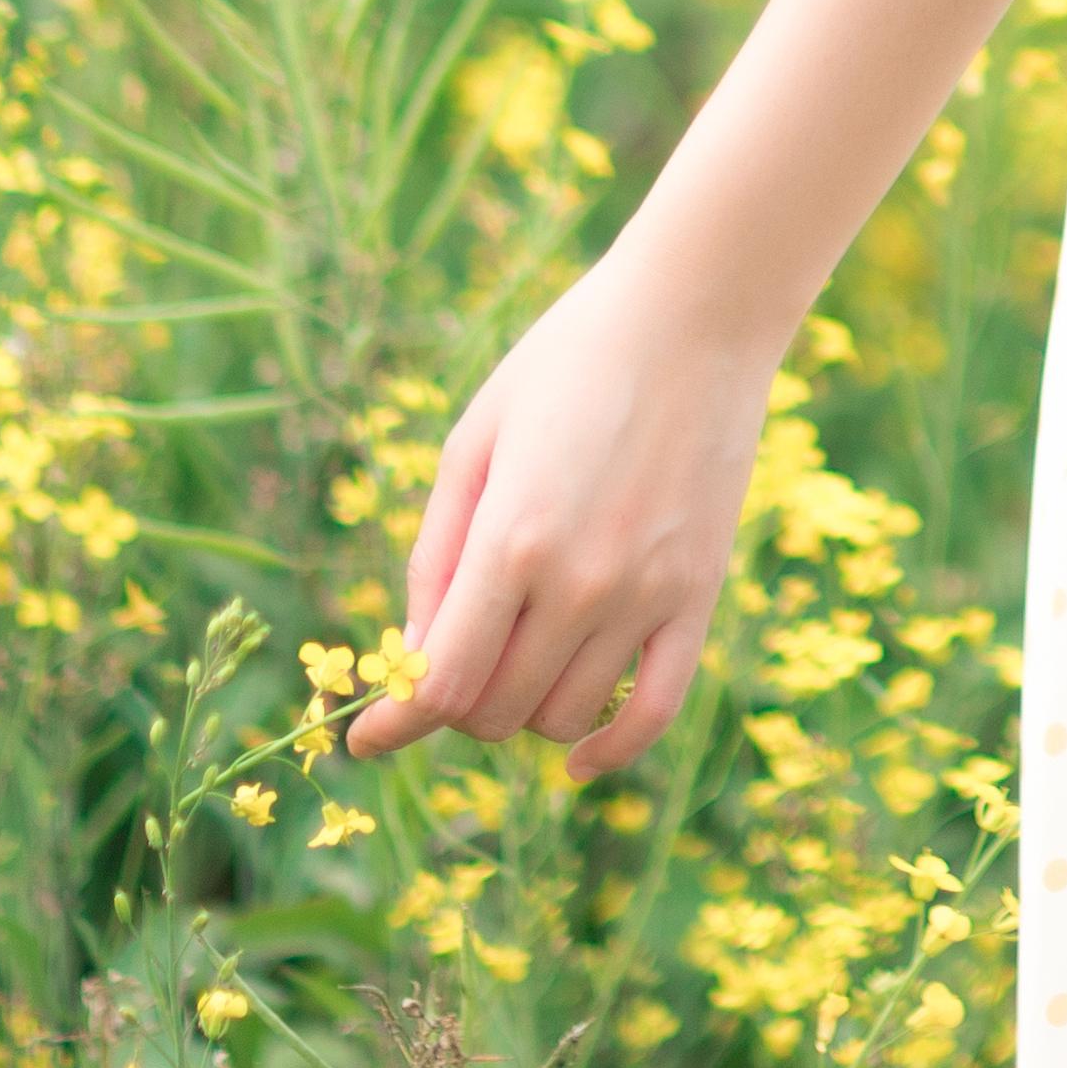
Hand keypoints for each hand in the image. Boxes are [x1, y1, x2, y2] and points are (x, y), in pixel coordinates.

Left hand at [346, 247, 777, 780]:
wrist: (696, 310)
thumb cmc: (568, 361)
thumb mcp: (475, 438)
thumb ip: (435, 555)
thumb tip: (413, 657)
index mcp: (511, 538)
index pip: (442, 685)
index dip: (395, 722)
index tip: (367, 737)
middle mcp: (580, 582)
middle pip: (495, 712)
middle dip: (458, 701)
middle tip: (457, 657)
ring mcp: (647, 593)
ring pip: (562, 719)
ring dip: (522, 710)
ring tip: (517, 657)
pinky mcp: (700, 593)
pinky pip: (654, 712)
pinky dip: (611, 753)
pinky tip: (579, 757)